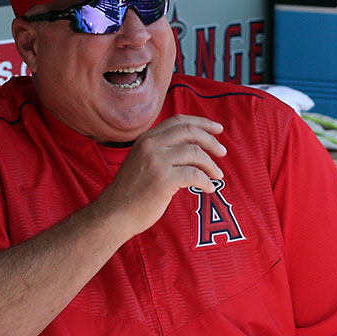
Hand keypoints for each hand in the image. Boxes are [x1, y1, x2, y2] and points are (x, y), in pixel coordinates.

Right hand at [95, 114, 225, 235]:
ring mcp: (156, 161)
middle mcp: (151, 145)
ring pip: (196, 153)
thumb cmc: (130, 192)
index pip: (179, 121)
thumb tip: (191, 148)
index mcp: (146, 138)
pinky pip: (195, 175)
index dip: (201, 123)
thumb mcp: (141, 161)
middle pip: (190, 132)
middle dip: (211, 141)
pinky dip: (206, 181)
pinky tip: (209, 188)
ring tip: (217, 175)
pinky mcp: (163, 180)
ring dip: (211, 164)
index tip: (217, 129)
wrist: (114, 214)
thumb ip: (160, 151)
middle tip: (222, 152)